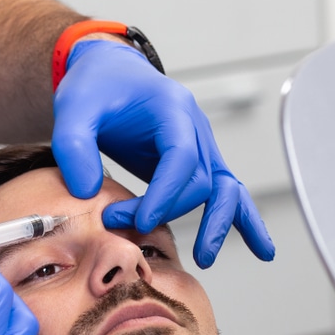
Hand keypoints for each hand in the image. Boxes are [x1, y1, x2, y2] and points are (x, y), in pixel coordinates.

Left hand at [51, 40, 274, 267]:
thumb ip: (74, 146)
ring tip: (205, 258)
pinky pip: (226, 192)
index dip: (164, 194)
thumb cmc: (95, 88)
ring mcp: (200, 147)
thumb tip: (89, 192)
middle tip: (126, 228)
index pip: (182, 158)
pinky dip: (242, 220)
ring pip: (225, 189)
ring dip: (220, 224)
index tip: (139, 221)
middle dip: (166, 211)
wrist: (109, 75)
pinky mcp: (195, 165)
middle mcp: (195, 128)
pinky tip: (262, 250)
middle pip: (200, 179)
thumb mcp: (73, 108)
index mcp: (172, 109)